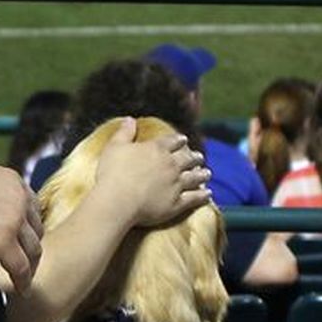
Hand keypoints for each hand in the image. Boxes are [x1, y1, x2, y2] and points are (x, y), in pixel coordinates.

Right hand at [0, 159, 42, 293]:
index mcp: (12, 181)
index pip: (32, 207)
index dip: (29, 224)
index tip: (24, 235)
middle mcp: (19, 200)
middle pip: (36, 230)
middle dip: (32, 245)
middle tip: (26, 258)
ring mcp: (14, 223)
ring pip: (32, 251)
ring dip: (30, 266)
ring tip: (24, 277)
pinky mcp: (3, 244)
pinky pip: (20, 268)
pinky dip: (22, 280)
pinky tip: (20, 287)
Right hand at [93, 117, 210, 226]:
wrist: (118, 200)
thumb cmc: (112, 173)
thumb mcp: (114, 147)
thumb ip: (124, 132)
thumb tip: (130, 119)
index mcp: (156, 149)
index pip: (171, 142)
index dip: (178, 140)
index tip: (183, 140)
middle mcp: (171, 164)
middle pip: (187, 159)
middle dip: (194, 157)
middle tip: (199, 157)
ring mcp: (176, 184)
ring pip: (194, 177)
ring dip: (202, 174)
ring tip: (207, 173)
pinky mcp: (177, 203)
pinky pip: (194, 198)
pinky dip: (202, 195)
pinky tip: (208, 194)